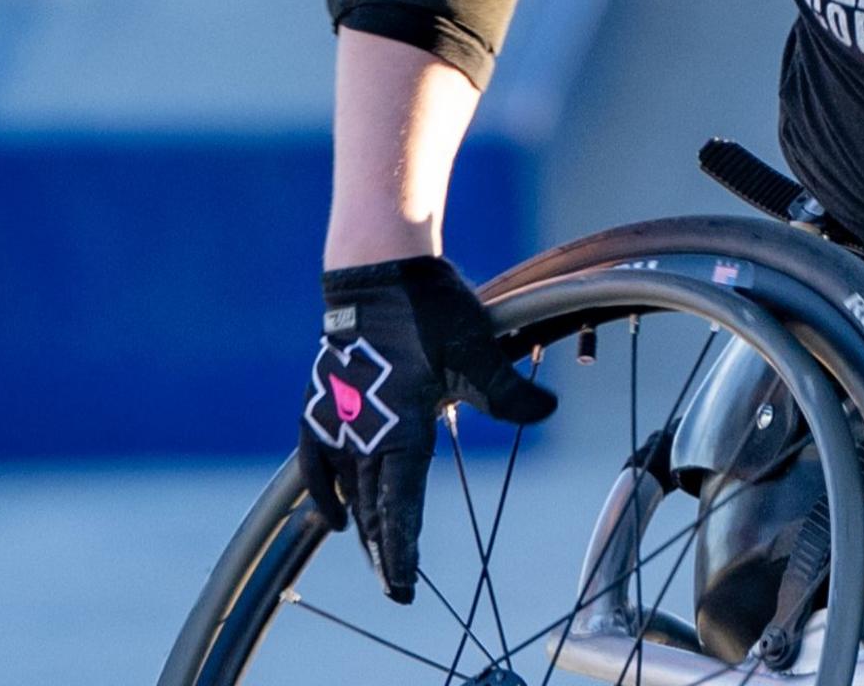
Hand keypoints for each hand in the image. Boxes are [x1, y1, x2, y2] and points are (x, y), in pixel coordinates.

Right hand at [297, 255, 555, 601]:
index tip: (404, 587)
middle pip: (372, 509)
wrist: (379, 275)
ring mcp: (338, 419)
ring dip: (362, 526)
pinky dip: (324, 491)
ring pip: (347, 491)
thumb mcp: (478, 352)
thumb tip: (547, 412)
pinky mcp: (324, 404)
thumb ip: (510, 392)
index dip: (402, 550)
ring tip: (374, 557)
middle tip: (397, 590)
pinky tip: (331, 513)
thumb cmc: (430, 312)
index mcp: (400, 430)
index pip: (399, 507)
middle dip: (385, 552)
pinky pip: (316, 461)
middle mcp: (363, 433)